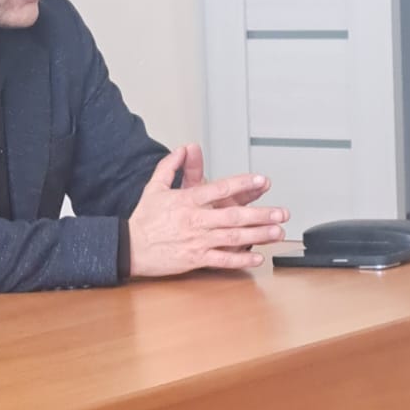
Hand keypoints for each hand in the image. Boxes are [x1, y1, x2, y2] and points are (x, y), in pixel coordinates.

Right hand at [127, 146, 288, 276]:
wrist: (129, 247)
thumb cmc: (144, 220)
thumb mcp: (154, 187)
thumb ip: (171, 166)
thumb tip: (184, 148)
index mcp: (187, 201)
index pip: (220, 189)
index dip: (243, 184)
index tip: (262, 181)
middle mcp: (195, 220)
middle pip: (234, 216)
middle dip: (261, 214)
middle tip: (281, 212)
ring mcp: (197, 241)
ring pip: (233, 237)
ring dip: (258, 235)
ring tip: (277, 232)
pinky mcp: (195, 259)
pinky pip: (222, 260)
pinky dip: (240, 260)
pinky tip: (257, 258)